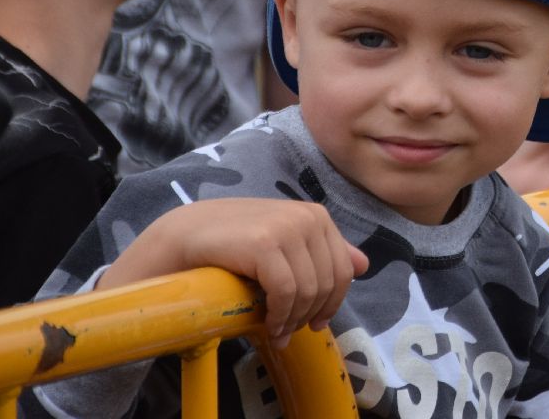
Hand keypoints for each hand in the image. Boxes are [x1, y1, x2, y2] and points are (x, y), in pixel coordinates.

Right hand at [100, 199, 367, 349]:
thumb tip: (363, 265)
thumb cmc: (235, 243)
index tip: (314, 323)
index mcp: (317, 216)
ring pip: (309, 290)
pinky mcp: (264, 243)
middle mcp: (307, 217)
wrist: (184, 236)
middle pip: (328, 283)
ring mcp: (287, 227)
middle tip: (289, 332)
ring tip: (276, 331)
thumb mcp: (284, 244)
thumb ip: (323, 251)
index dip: (332, 303)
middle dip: (312, 314)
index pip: (343, 270)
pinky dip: (280, 315)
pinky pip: (286, 291)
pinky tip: (268, 325)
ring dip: (293, 320)